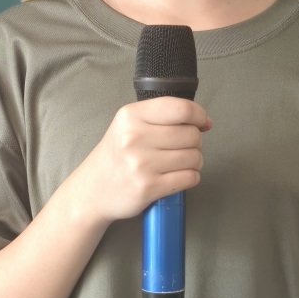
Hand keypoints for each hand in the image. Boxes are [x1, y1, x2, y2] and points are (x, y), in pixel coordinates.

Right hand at [81, 97, 211, 222]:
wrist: (93, 189)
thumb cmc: (117, 155)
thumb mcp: (129, 124)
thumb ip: (163, 116)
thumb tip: (205, 122)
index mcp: (131, 116)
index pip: (181, 108)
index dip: (199, 115)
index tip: (202, 123)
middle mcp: (135, 138)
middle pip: (191, 134)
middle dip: (194, 142)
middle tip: (180, 148)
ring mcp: (141, 164)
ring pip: (194, 157)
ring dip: (194, 162)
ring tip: (177, 164)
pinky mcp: (149, 187)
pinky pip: (189, 178)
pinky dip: (190, 178)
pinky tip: (176, 176)